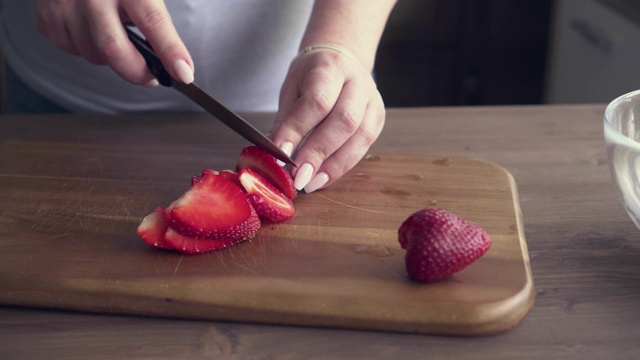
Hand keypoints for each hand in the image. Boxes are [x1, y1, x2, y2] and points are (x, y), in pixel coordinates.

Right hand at [36, 0, 193, 84]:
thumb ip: (154, 17)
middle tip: (151, 75)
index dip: (170, 51)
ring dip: (110, 58)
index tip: (183, 73)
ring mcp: (65, 3)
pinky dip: (85, 48)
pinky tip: (92, 30)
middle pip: (113, 48)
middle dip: (137, 72)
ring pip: (92, 54)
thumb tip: (176, 61)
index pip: (153, 21)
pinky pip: (70, 47)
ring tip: (118, 37)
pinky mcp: (46, 13)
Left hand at [269, 47, 384, 192]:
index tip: (281, 154)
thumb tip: (275, 152)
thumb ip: (286, 119)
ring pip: (360, 137)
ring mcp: (373, 100)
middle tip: (299, 177)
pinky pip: (365, 146)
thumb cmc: (311, 75)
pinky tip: (324, 178)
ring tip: (311, 183)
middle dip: (319, 152)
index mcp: (331, 67)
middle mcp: (357, 82)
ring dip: (334, 165)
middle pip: (344, 121)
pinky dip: (343, 166)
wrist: (342, 58)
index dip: (298, 130)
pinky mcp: (379, 118)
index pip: (316, 101)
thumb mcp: (292, 88)